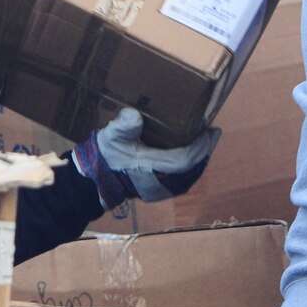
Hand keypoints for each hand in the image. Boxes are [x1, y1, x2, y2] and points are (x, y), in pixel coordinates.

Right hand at [69, 107, 219, 210]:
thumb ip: (124, 125)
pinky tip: (190, 159)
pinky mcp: (157, 192)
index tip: (211, 131)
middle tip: (211, 134)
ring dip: (198, 160)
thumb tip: (135, 115)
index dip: (201, 146)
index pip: (186, 159)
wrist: (95, 179)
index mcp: (153, 167)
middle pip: (192, 169)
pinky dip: (190, 169)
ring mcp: (160, 190)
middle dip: (204, 151)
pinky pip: (182, 182)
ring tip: (204, 144)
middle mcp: (161, 182)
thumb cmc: (106, 155)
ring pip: (188, 177)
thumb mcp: (113, 135)